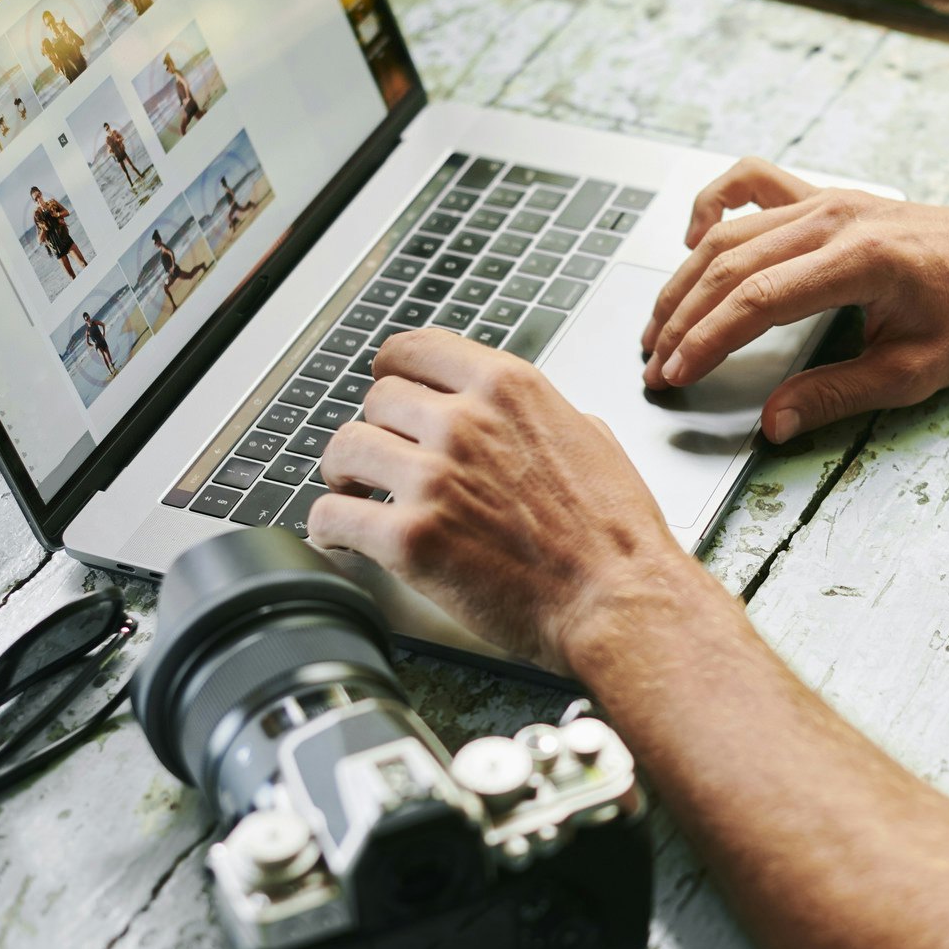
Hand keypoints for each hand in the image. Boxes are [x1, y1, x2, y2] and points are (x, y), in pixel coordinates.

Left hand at [308, 330, 700, 670]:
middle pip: (375, 398)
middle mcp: (464, 423)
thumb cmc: (615, 534)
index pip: (414, 349)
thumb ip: (538, 414)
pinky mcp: (411, 538)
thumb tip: (515, 416)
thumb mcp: (589, 438)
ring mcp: (433, 478)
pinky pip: (333, 517)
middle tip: (379, 456)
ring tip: (354, 494)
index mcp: (507, 389)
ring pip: (344, 449)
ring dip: (344, 473)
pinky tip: (342, 536)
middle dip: (375, 429)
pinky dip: (329, 527)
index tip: (389, 387)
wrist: (619, 599)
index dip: (392, 370)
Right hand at [642, 158, 948, 441]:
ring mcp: (828, 200)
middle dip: (682, 318)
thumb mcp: (914, 372)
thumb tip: (774, 422)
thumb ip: (838, 395)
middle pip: (730, 265)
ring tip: (659, 323)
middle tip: (655, 364)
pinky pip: (753, 184)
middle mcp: (836, 220)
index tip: (675, 374)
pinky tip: (694, 242)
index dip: (706, 340)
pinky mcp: (827, 196)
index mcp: (860, 260)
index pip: (757, 300)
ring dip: (686, 279)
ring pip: (731, 232)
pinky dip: (715, 207)